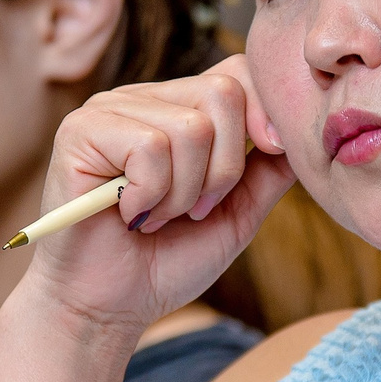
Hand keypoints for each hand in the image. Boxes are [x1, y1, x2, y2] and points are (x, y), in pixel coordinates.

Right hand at [21, 56, 293, 332]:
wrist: (108, 309)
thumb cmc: (165, 263)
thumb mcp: (235, 214)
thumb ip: (268, 171)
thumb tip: (301, 132)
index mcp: (179, 109)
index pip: (238, 72)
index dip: (265, 111)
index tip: (270, 151)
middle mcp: (143, 100)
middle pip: (222, 94)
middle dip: (224, 169)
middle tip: (194, 211)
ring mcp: (108, 110)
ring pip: (190, 127)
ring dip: (183, 192)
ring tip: (156, 217)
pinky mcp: (79, 131)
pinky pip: (149, 146)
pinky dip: (150, 195)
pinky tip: (129, 214)